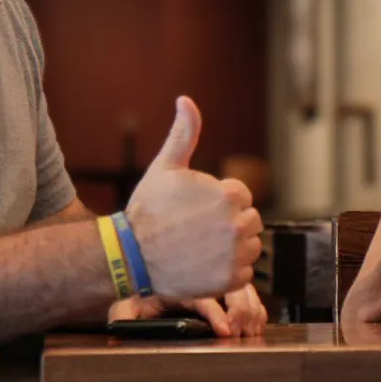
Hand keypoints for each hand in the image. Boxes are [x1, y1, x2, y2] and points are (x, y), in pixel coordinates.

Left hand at [107, 284, 267, 336]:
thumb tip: (123, 328)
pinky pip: (245, 292)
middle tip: (242, 333)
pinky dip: (255, 307)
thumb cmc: (130, 293)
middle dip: (242, 311)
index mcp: (179, 282)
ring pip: (243, 288)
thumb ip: (124, 316)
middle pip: (232, 287)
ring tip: (252, 330)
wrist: (133, 270)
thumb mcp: (123, 305)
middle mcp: (199, 279)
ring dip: (251, 309)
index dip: (218, 314)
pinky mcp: (220, 288)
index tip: (226, 330)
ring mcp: (211, 281)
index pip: (205, 297)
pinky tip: (256, 323)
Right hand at [125, 97, 263, 299]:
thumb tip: (186, 100)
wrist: (130, 255)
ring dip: (232, 248)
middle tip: (199, 231)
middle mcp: (238, 225)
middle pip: (250, 222)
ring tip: (201, 248)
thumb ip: (184, 133)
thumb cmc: (148, 210)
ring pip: (250, 247)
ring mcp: (235, 255)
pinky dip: (228, 272)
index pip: (242, 197)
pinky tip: (204, 265)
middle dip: (229, 224)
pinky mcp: (230, 281)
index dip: (220, 202)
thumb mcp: (166, 167)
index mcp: (229, 195)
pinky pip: (244, 273)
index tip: (198, 211)